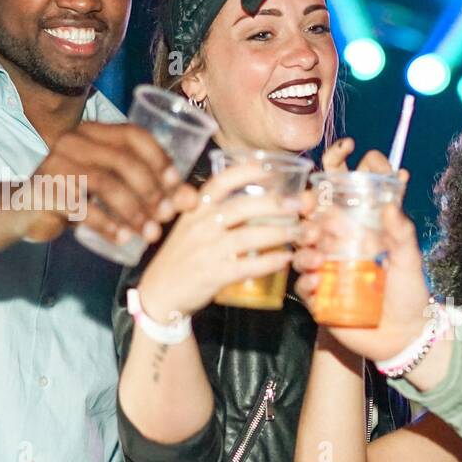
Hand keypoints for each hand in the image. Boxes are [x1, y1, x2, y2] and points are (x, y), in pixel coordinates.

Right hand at [21, 122, 193, 244]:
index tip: (176, 184)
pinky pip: (82, 207)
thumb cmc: (77, 195)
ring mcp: (57, 163)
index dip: (159, 158)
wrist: (25, 209)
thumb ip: (148, 189)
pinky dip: (107, 225)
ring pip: (106, 183)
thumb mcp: (113, 187)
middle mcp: (74, 141)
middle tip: (167, 216)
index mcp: (94, 132)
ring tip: (150, 233)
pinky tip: (123, 239)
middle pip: (123, 160)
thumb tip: (190, 199)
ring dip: (134, 211)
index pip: (134, 135)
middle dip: (151, 190)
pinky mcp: (47, 190)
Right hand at [135, 163, 303, 321]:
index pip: (221, 182)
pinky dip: (269, 261)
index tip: (273, 168)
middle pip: (242, 207)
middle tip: (301, 203)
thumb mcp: (191, 226)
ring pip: (249, 235)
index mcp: (196, 209)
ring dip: (280, 232)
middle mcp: (200, 225)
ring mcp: (205, 250)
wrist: (159, 293)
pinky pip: (247, 266)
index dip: (247, 172)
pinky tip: (286, 259)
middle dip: (276, 203)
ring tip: (303, 232)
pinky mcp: (212, 275)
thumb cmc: (182, 257)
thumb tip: (256, 199)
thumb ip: (216, 212)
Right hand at [294, 139, 428, 360]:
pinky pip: (305, 290)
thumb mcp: (409, 260)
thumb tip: (390, 205)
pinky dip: (306, 284)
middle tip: (313, 231)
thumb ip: (401, 234)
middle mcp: (338, 254)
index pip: (334, 215)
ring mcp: (327, 278)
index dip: (321, 205)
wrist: (406, 336)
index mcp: (357, 238)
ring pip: (302, 259)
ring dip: (304, 256)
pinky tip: (316, 283)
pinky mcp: (321, 302)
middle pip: (311, 235)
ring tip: (316, 259)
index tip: (316, 198)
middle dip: (307, 229)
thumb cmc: (409, 294)